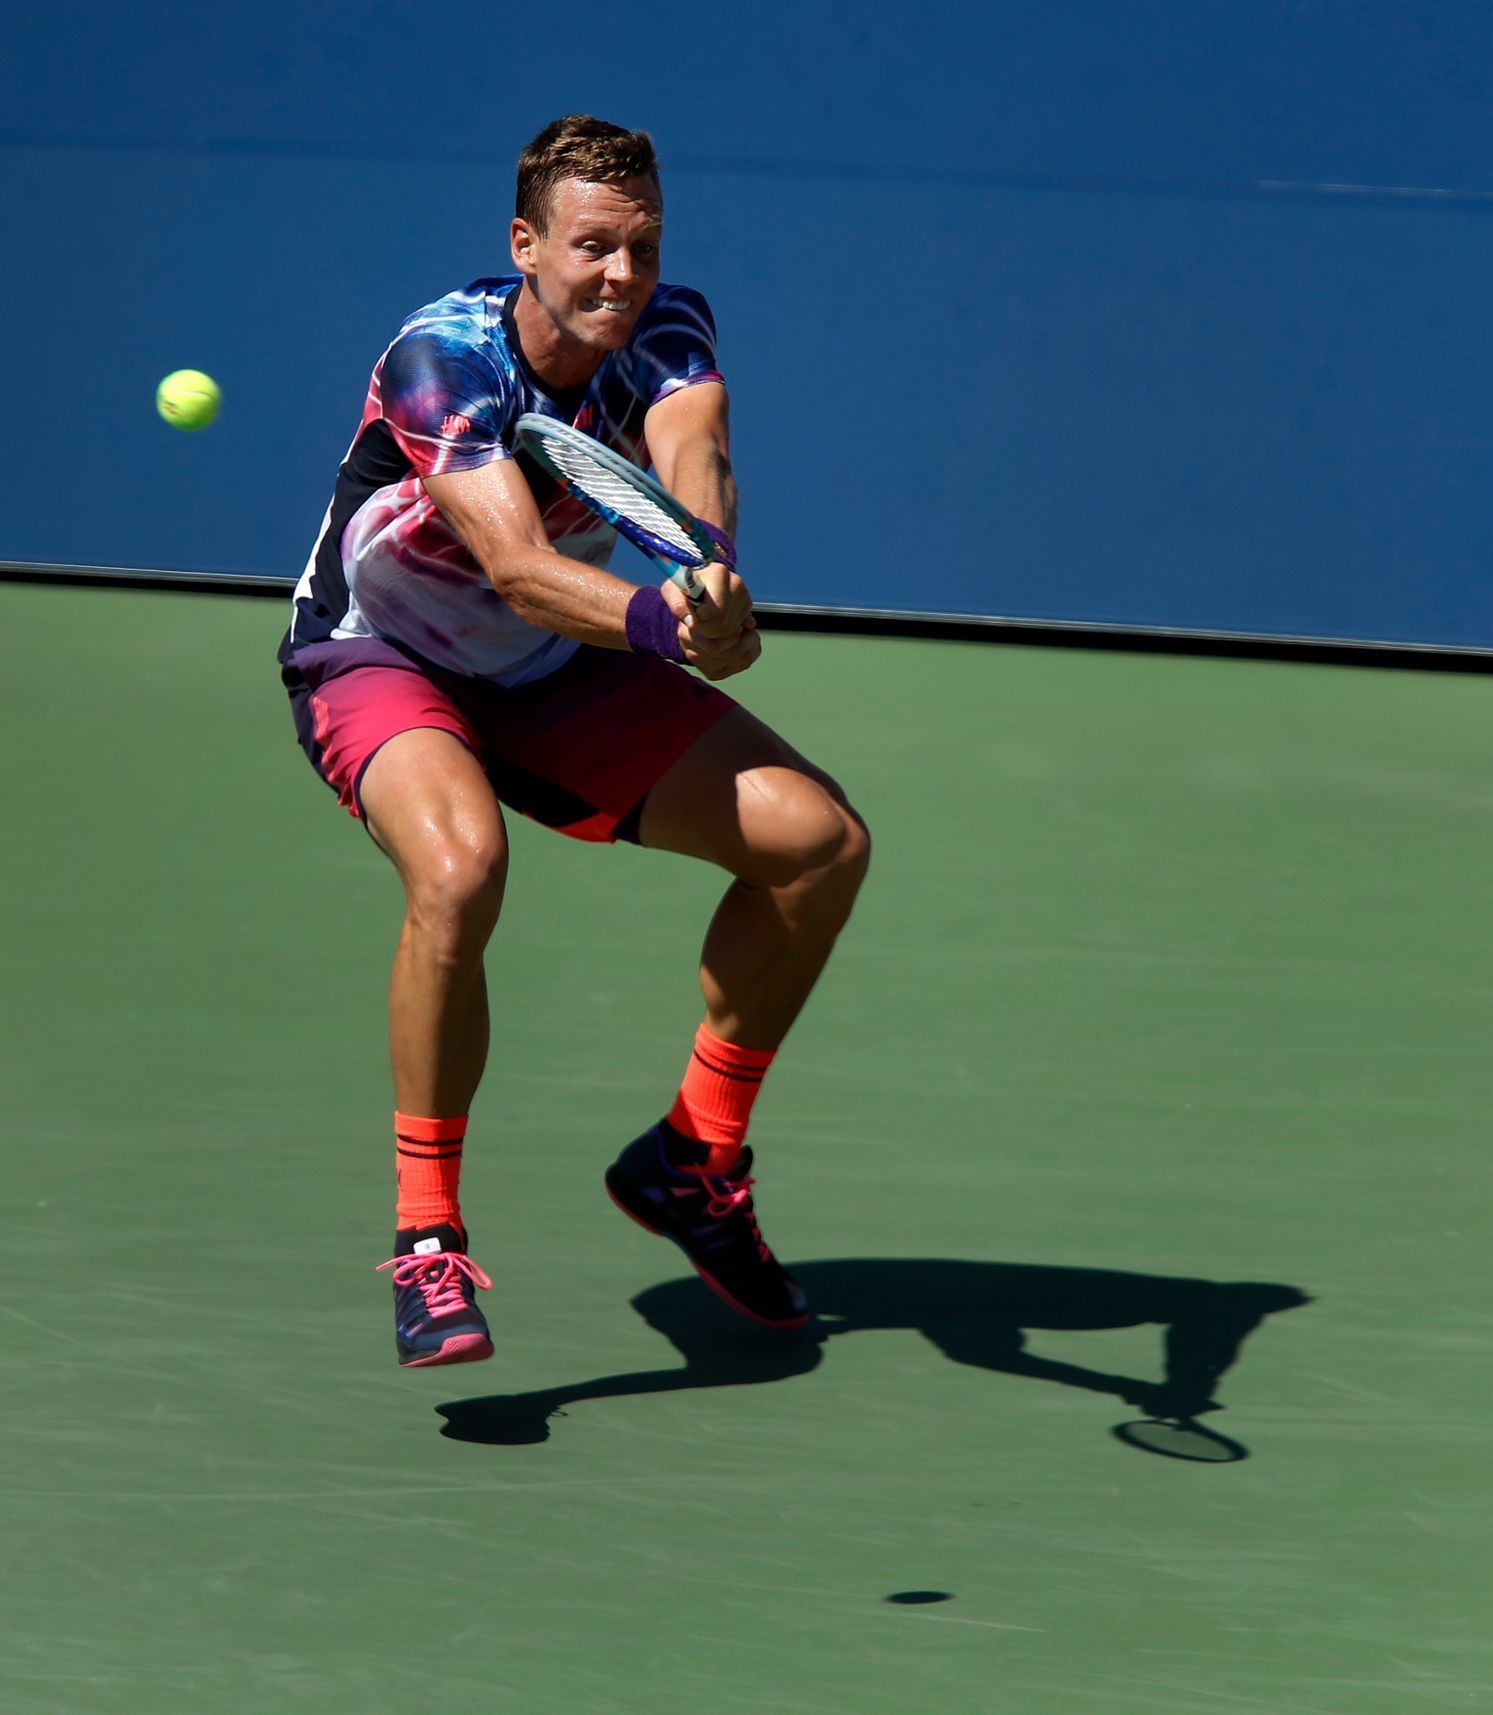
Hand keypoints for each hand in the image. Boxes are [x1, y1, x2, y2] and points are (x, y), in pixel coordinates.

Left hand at [661, 566, 761, 680]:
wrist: (697, 583)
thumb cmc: (683, 587)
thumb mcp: (672, 592)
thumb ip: (676, 604)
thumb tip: (691, 621)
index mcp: (717, 574)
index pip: (716, 610)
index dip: (702, 619)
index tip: (694, 614)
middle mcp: (735, 583)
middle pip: (724, 624)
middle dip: (707, 631)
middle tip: (696, 623)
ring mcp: (744, 596)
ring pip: (732, 631)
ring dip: (715, 634)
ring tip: (704, 622)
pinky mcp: (747, 607)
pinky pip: (738, 631)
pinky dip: (724, 633)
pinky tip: (714, 622)